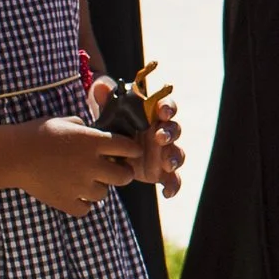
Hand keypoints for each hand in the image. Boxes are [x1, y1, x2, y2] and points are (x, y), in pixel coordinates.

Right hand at [17, 117, 151, 215]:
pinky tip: (74, 193)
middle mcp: (92, 165)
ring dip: (98, 187)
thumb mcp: (66, 121)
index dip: (131, 150)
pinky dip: (83, 203)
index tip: (127, 152)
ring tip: (84, 180)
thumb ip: (86, 128)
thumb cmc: (38, 133)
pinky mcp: (66, 202)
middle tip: (113, 170)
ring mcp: (80, 185)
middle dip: (122, 173)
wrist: (12, 155)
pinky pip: (86, 208)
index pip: (129, 148)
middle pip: (125, 176)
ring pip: (104, 194)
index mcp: (94, 142)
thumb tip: (96, 131)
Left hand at [88, 78, 184, 195]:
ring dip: (175, 158)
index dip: (167, 108)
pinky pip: (173, 179)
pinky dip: (173, 186)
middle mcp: (162, 133)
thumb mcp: (107, 114)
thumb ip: (106, 100)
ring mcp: (164, 153)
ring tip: (167, 164)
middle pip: (174, 130)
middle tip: (160, 138)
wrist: (108, 152)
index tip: (162, 112)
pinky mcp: (161, 172)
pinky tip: (167, 193)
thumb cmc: (113, 127)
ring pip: (177, 154)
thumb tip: (100, 85)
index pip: (166, 107)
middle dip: (170, 133)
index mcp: (152, 116)